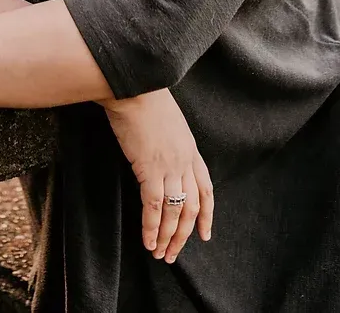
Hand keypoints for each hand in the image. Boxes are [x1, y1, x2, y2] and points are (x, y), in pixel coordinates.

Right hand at [100, 88, 213, 263]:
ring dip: (167, 237)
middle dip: (183, 234)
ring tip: (160, 254)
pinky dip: (151, 227)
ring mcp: (169, 165)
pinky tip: (147, 242)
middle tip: (173, 253)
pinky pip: (153, 206)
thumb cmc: (144, 96)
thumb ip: (169, 139)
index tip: (204, 235)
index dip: (207, 215)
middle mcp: (184, 160)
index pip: (206, 188)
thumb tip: (160, 150)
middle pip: (192, 207)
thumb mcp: (167, 119)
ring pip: (174, 211)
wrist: (133, 85)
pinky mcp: (149, 168)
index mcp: (190, 148)